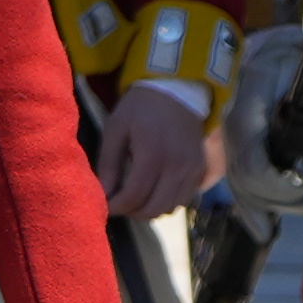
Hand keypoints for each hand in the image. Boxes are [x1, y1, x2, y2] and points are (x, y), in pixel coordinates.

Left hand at [92, 79, 218, 218]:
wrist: (177, 90)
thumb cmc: (140, 108)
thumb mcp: (116, 129)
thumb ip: (108, 163)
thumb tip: (103, 193)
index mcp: (152, 156)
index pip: (133, 197)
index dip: (117, 207)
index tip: (106, 205)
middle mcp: (176, 168)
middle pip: (154, 208)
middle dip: (133, 212)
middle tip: (119, 204)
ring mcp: (192, 170)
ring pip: (171, 207)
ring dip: (151, 210)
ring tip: (135, 199)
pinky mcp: (200, 169)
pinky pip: (184, 198)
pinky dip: (168, 202)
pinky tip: (154, 192)